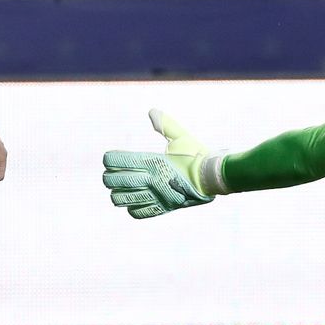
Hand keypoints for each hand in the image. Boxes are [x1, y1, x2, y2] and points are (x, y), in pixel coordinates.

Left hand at [102, 109, 221, 218]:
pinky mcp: (163, 207)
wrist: (215, 177)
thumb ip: (166, 125)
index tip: (113, 158)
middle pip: (113, 180)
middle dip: (110, 177)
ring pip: (121, 198)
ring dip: (118, 193)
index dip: (110, 158)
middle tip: (114, 174)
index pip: (116, 160)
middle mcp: (151, 179)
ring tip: (122, 189)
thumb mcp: (183, 137)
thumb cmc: (198, 155)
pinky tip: (135, 201)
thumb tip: (152, 111)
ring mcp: (156, 195)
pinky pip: (138, 212)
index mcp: (152, 161)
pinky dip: (132, 208)